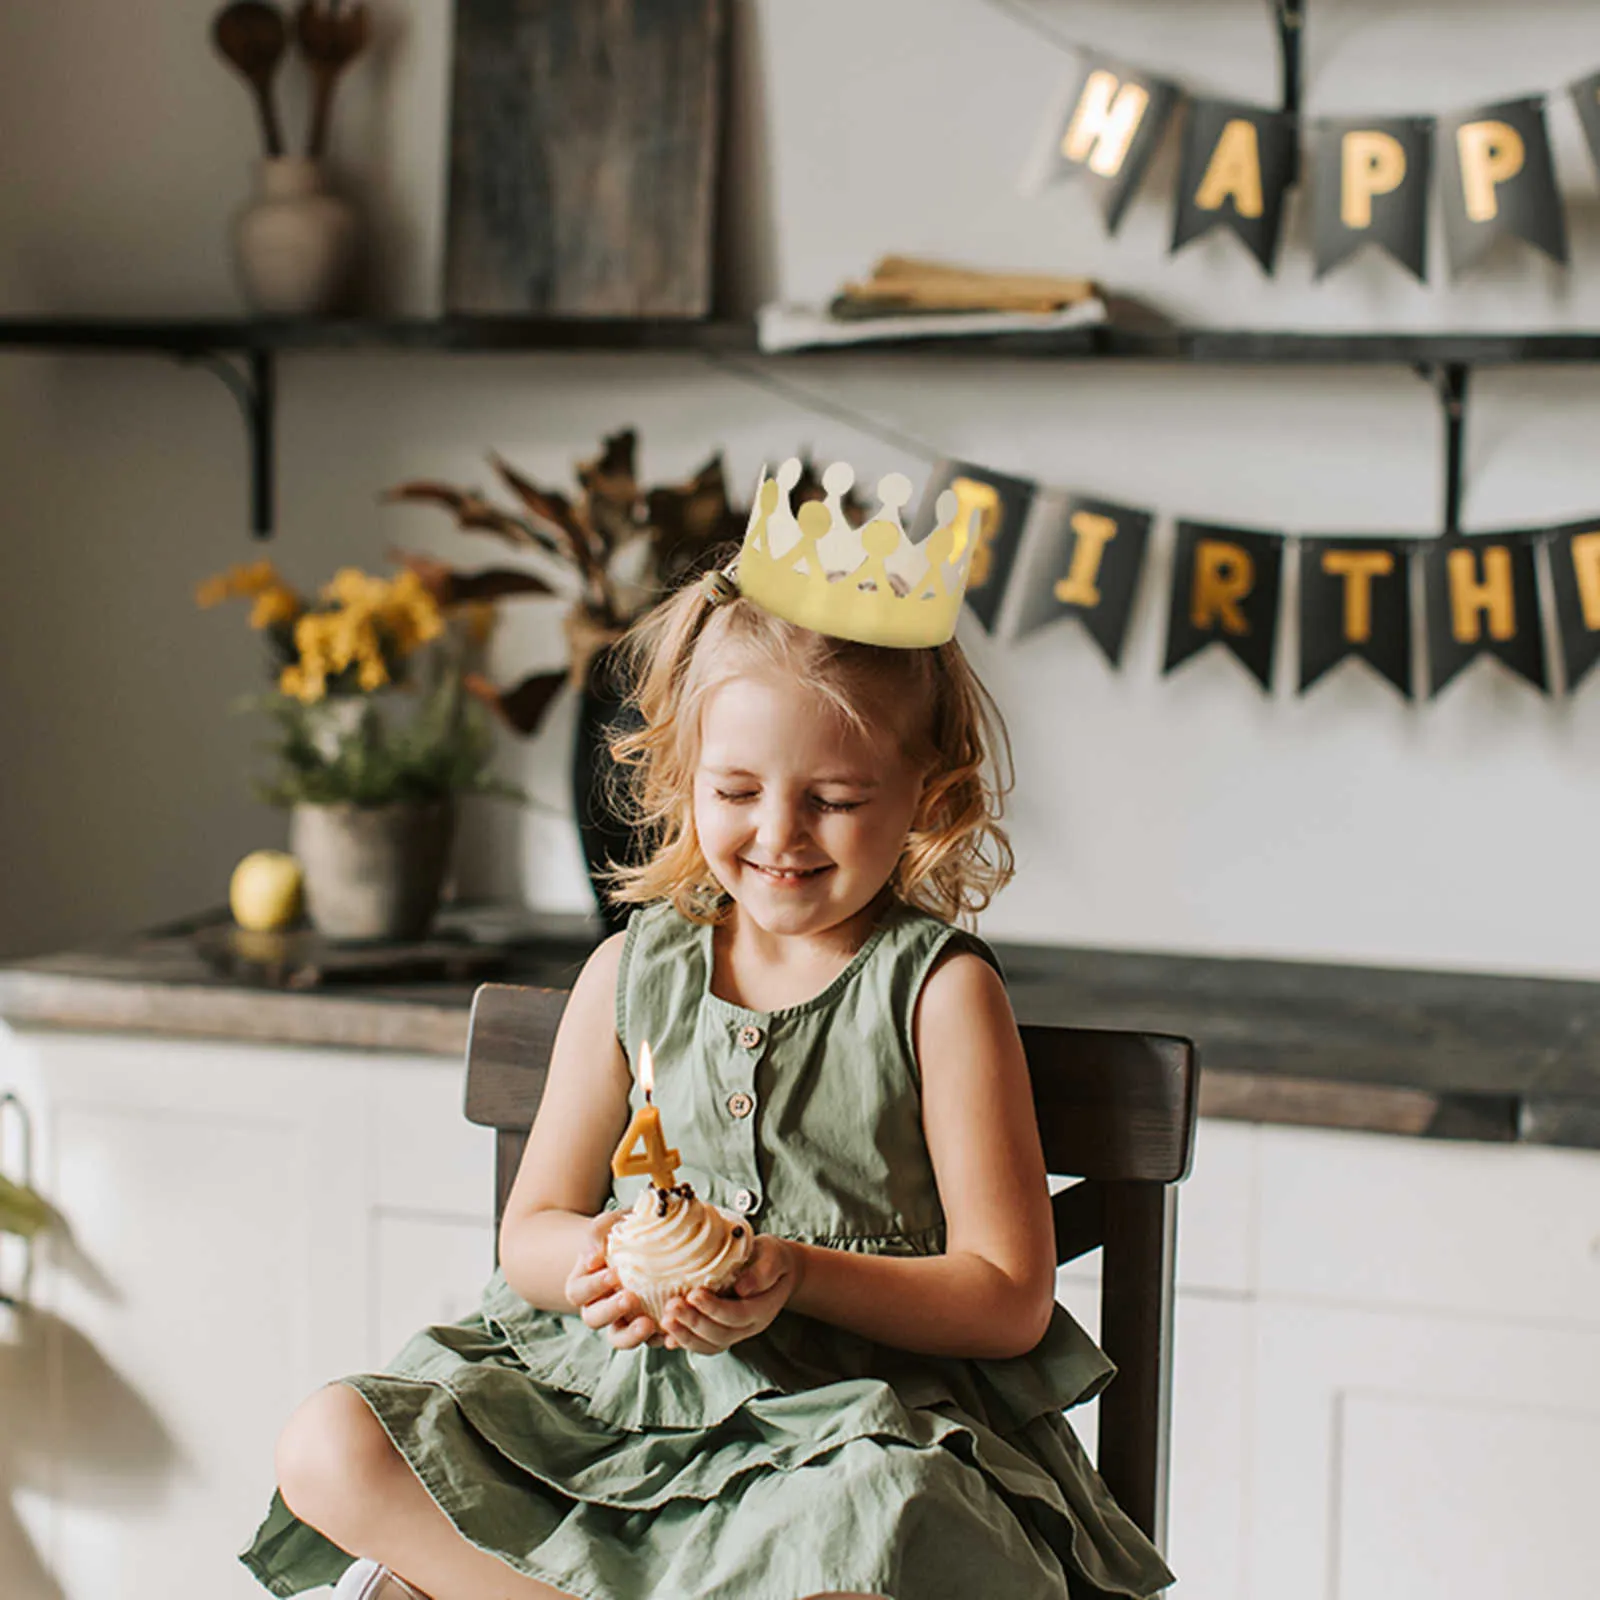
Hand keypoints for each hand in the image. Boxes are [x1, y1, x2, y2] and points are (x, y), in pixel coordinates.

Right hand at [564, 1211, 660, 1350]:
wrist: (642, 1244)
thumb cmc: (619, 1233)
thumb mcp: (607, 1225)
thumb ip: (597, 1233)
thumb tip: (593, 1255)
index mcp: (582, 1285)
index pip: (578, 1292)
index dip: (593, 1286)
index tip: (613, 1274)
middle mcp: (597, 1308)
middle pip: (594, 1319)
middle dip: (611, 1310)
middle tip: (630, 1298)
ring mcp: (620, 1321)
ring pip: (618, 1338)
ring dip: (631, 1335)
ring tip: (648, 1323)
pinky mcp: (645, 1329)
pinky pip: (649, 1341)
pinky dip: (660, 1339)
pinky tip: (671, 1333)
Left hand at [659, 1234, 800, 1355]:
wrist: (774, 1270)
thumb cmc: (771, 1257)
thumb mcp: (773, 1255)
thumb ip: (763, 1271)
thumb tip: (743, 1288)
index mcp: (763, 1308)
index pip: (737, 1315)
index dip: (714, 1308)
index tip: (693, 1294)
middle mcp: (749, 1327)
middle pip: (720, 1335)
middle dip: (693, 1323)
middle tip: (671, 1307)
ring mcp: (736, 1333)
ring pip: (710, 1345)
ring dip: (686, 1336)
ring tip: (666, 1321)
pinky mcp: (722, 1331)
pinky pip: (704, 1345)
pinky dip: (685, 1343)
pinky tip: (668, 1338)